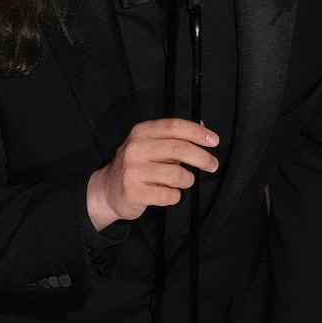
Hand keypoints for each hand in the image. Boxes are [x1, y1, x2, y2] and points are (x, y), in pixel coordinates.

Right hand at [85, 118, 218, 230]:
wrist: (107, 190)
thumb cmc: (136, 166)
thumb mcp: (151, 145)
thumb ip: (175, 137)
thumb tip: (204, 128)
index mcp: (141, 132)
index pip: (173, 126)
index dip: (197, 133)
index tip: (214, 141)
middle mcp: (135, 148)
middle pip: (178, 149)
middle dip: (202, 158)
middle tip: (212, 164)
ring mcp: (133, 171)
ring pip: (176, 175)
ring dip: (187, 180)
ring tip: (183, 181)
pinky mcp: (134, 192)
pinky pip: (169, 195)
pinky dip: (175, 196)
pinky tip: (168, 193)